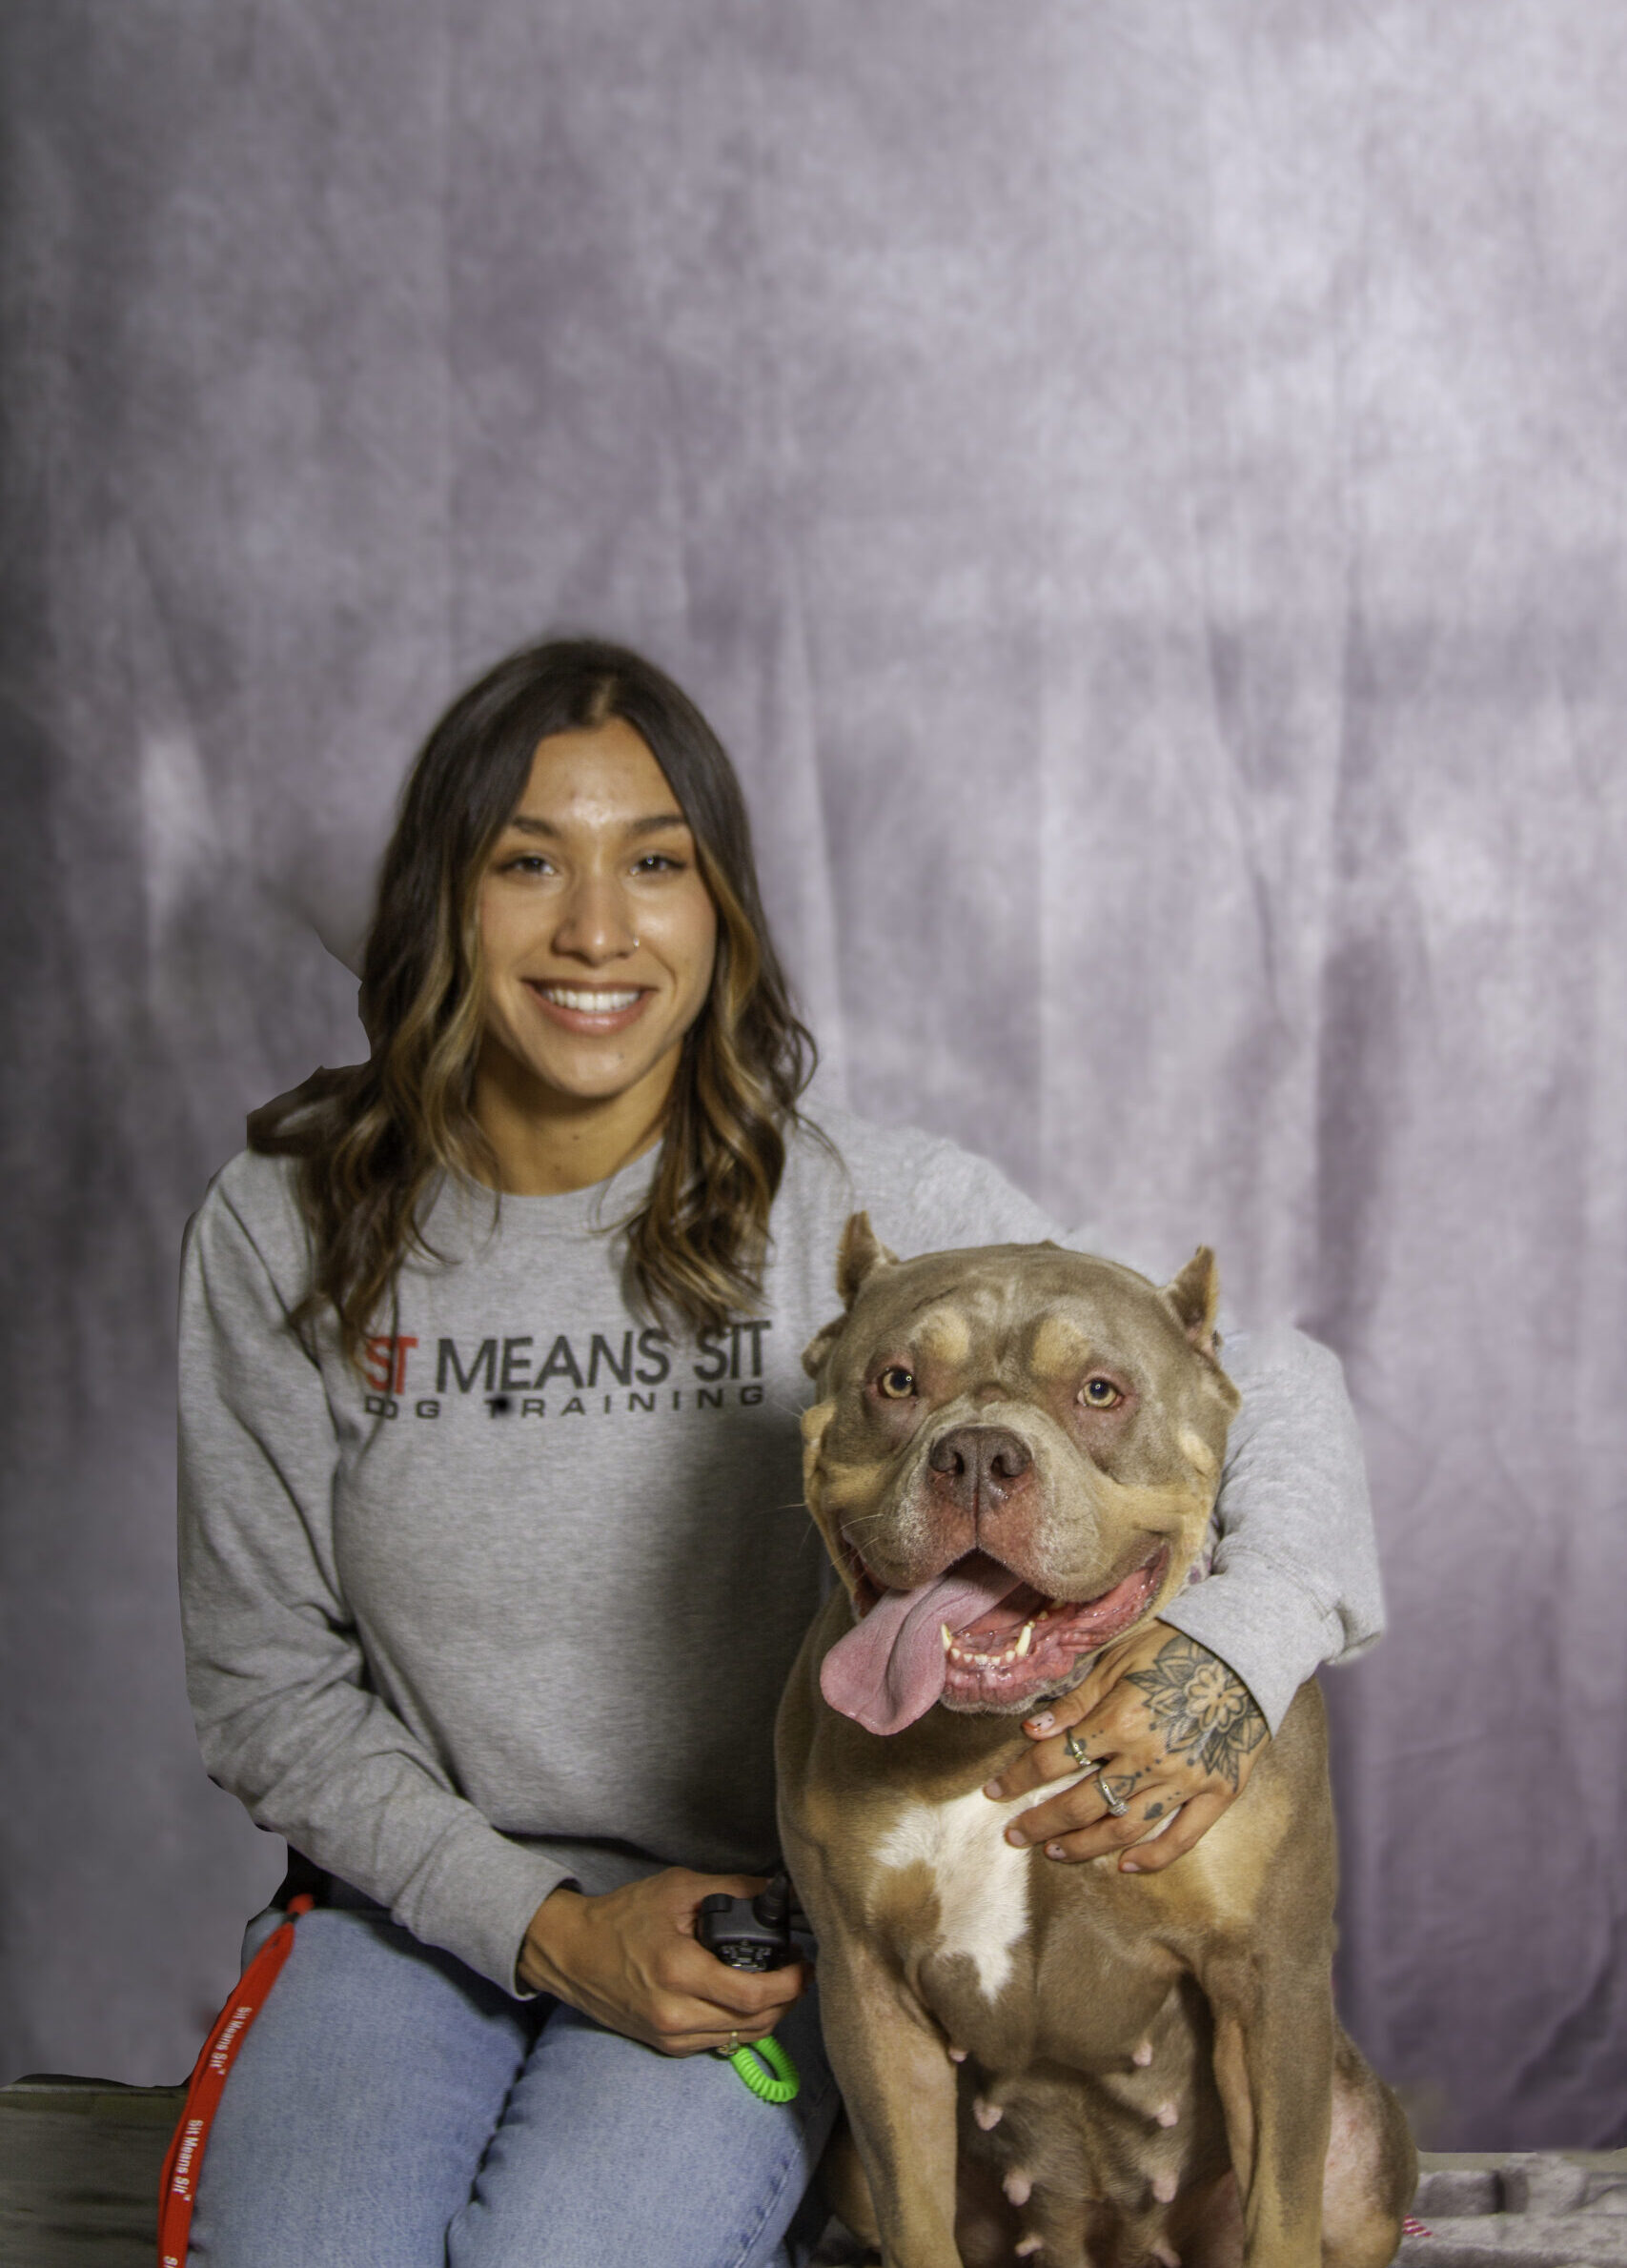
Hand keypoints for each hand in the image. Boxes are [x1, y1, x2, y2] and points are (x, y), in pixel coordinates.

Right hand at [517, 1869, 808, 2055]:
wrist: (574, 1954)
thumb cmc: (621, 1918)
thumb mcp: (677, 1889)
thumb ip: (731, 1889)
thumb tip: (775, 1892)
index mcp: (678, 1972)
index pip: (752, 1996)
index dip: (789, 1984)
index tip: (803, 1963)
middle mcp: (675, 2014)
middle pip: (754, 2023)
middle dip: (788, 1999)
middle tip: (798, 1971)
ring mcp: (670, 2035)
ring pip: (741, 2037)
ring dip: (770, 2015)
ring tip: (779, 1983)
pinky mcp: (666, 2045)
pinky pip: (719, 2042)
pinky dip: (741, 2024)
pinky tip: (746, 1999)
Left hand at [982, 1622, 1266, 1871]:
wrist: (1247, 1649)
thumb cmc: (1176, 1646)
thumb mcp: (1118, 1661)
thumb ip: (1076, 1702)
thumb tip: (1032, 1732)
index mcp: (1119, 1721)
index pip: (1052, 1761)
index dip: (1016, 1779)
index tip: (993, 1791)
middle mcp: (1148, 1758)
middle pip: (1080, 1804)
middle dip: (1040, 1822)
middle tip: (1014, 1834)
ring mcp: (1185, 1780)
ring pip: (1123, 1830)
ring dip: (1084, 1846)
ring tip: (1055, 1851)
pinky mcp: (1218, 1791)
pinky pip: (1182, 1838)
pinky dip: (1152, 1859)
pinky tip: (1124, 1865)